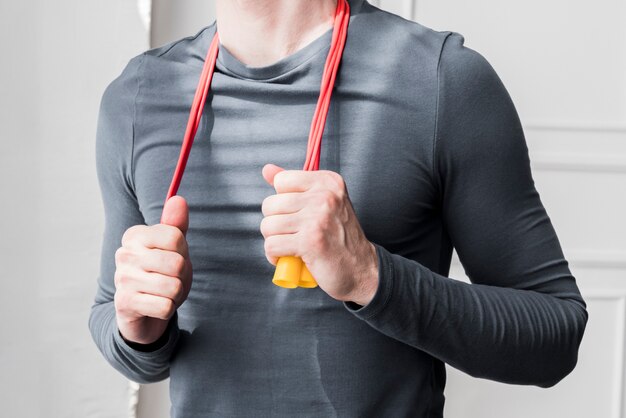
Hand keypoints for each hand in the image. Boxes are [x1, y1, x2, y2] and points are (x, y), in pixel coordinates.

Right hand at [113, 195, 192, 344]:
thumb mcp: (173, 248)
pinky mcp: (125, 304)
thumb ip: (176, 225)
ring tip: (163, 292)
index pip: (175, 237)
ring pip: (173, 287)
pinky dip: (168, 310)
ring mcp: (122, 279)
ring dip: (176, 294)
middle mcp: (124, 254)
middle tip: (169, 278)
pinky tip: (155, 306)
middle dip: (182, 276)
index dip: (183, 251)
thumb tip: (178, 199)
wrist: (143, 311)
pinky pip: (165, 307)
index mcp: (135, 235)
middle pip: (177, 263)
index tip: (173, 256)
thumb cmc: (161, 273)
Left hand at [260, 164, 377, 305]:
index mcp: (328, 182)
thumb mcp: (324, 203)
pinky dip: (274, 256)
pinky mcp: (310, 241)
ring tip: (289, 246)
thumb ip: (295, 185)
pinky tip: (288, 258)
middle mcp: (325, 196)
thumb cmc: (339, 237)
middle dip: (274, 224)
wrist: (362, 269)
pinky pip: (272, 245)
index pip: (282, 181)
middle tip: (291, 234)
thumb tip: (267, 170)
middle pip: (271, 204)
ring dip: (274, 241)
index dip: (282, 201)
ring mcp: (317, 218)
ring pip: (269, 226)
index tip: (295, 214)